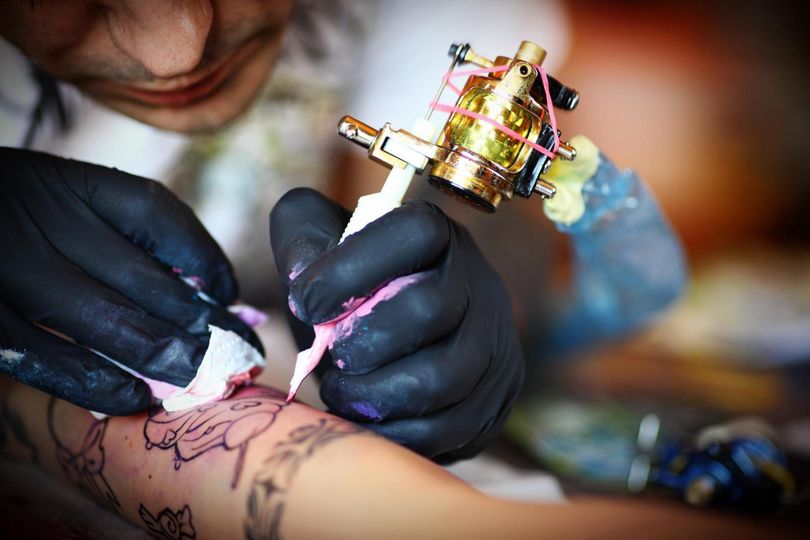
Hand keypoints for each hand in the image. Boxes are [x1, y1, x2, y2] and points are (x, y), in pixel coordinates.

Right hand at [0, 148, 261, 414]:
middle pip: (144, 280)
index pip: (158, 215)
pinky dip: (102, 386)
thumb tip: (214, 294)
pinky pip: (53, 362)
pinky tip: (136, 398)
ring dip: (163, 357)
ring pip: (107, 324)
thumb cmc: (25, 216)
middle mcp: (45, 223)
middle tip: (234, 352)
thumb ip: (130, 235)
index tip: (226, 295)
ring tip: (197, 375)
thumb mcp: (70, 198)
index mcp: (75, 185)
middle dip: (198, 323)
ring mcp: (11, 273)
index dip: (204, 260)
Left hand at [270, 188, 523, 460]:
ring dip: (372, 396)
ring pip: (440, 380)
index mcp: (438, 236)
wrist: (398, 333)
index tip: (305, 303)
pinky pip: (446, 429)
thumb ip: (302, 237)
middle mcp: (478, 283)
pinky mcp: (493, 399)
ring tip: (340, 391)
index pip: (411, 235)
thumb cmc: (350, 284)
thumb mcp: (321, 239)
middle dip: (361, 342)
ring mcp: (494, 345)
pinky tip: (363, 420)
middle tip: (330, 355)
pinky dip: (392, 432)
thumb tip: (306, 282)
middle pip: (427, 310)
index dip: (349, 270)